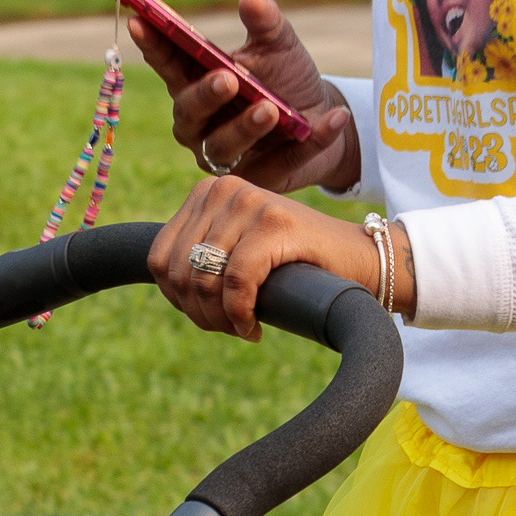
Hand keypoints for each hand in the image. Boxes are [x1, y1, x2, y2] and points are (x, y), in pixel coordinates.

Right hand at [129, 0, 361, 194]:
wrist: (326, 115)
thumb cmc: (287, 77)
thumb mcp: (280, 45)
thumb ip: (266, 23)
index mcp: (198, 84)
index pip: (169, 64)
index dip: (153, 45)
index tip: (142, 21)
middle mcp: (203, 125)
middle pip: (189, 115)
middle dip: (206, 97)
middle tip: (229, 80)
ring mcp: (228, 156)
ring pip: (225, 147)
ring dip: (247, 127)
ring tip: (273, 109)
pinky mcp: (261, 180)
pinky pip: (282, 165)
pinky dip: (310, 141)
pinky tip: (334, 117)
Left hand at [148, 176, 414, 337]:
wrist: (357, 260)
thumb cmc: (293, 263)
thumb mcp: (236, 248)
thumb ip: (198, 254)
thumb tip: (162, 282)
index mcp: (208, 190)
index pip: (158, 258)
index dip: (176, 299)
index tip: (208, 314)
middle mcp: (224, 188)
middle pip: (176, 272)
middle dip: (198, 313)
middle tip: (229, 326)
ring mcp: (250, 201)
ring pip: (203, 280)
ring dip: (218, 319)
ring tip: (241, 325)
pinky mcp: (274, 222)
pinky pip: (235, 284)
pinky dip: (239, 316)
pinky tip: (254, 327)